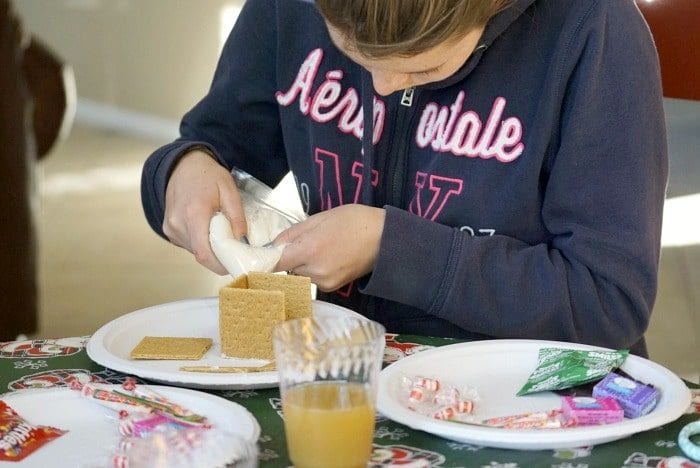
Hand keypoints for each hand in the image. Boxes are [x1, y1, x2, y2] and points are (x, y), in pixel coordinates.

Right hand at [163, 150, 245, 273]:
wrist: (182, 165)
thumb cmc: (208, 175)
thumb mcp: (229, 190)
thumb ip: (237, 216)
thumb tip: (243, 241)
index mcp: (194, 213)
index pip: (205, 253)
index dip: (220, 265)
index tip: (234, 265)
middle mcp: (179, 224)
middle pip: (201, 254)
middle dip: (219, 257)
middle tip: (234, 250)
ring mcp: (171, 228)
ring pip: (195, 251)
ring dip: (210, 249)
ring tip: (220, 234)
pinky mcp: (168, 230)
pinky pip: (188, 244)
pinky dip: (201, 242)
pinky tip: (207, 229)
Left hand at [273, 204, 384, 291]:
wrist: (384, 239)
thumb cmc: (353, 221)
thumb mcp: (319, 218)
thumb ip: (293, 233)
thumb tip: (273, 246)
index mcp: (309, 249)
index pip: (275, 263)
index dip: (266, 260)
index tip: (261, 256)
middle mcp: (315, 271)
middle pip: (287, 268)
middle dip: (290, 257)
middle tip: (304, 242)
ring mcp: (324, 282)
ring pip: (300, 274)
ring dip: (302, 264)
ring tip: (321, 248)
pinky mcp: (332, 288)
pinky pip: (313, 279)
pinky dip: (314, 270)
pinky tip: (329, 258)